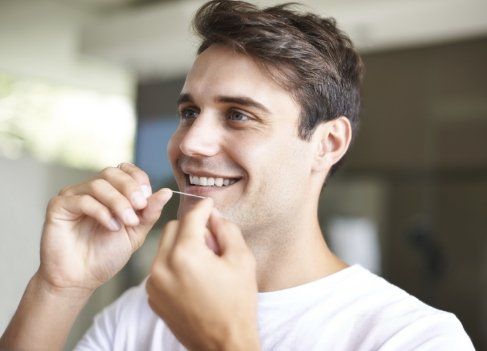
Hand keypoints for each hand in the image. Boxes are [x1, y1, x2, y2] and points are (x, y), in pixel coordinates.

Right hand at [38, 163, 172, 293]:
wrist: (81, 279)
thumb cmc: (106, 256)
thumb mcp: (136, 233)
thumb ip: (150, 212)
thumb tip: (167, 192)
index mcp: (110, 192)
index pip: (125, 170)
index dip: (138, 179)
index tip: (147, 197)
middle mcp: (90, 190)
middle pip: (112, 173)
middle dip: (130, 189)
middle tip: (139, 208)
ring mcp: (73, 196)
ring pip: (99, 185)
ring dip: (118, 203)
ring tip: (126, 223)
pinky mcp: (58, 206)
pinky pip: (82, 199)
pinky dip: (101, 211)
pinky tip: (111, 227)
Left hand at [146, 198, 259, 350]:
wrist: (223, 344)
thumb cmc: (237, 303)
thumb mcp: (241, 259)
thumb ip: (226, 229)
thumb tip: (213, 215)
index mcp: (185, 255)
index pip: (191, 217)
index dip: (203, 207)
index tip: (210, 204)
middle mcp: (162, 266)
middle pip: (172, 228)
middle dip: (191, 227)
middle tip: (211, 240)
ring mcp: (154, 283)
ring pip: (163, 246)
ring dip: (181, 244)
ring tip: (202, 260)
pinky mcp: (152, 296)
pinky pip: (159, 266)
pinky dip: (173, 263)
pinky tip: (193, 276)